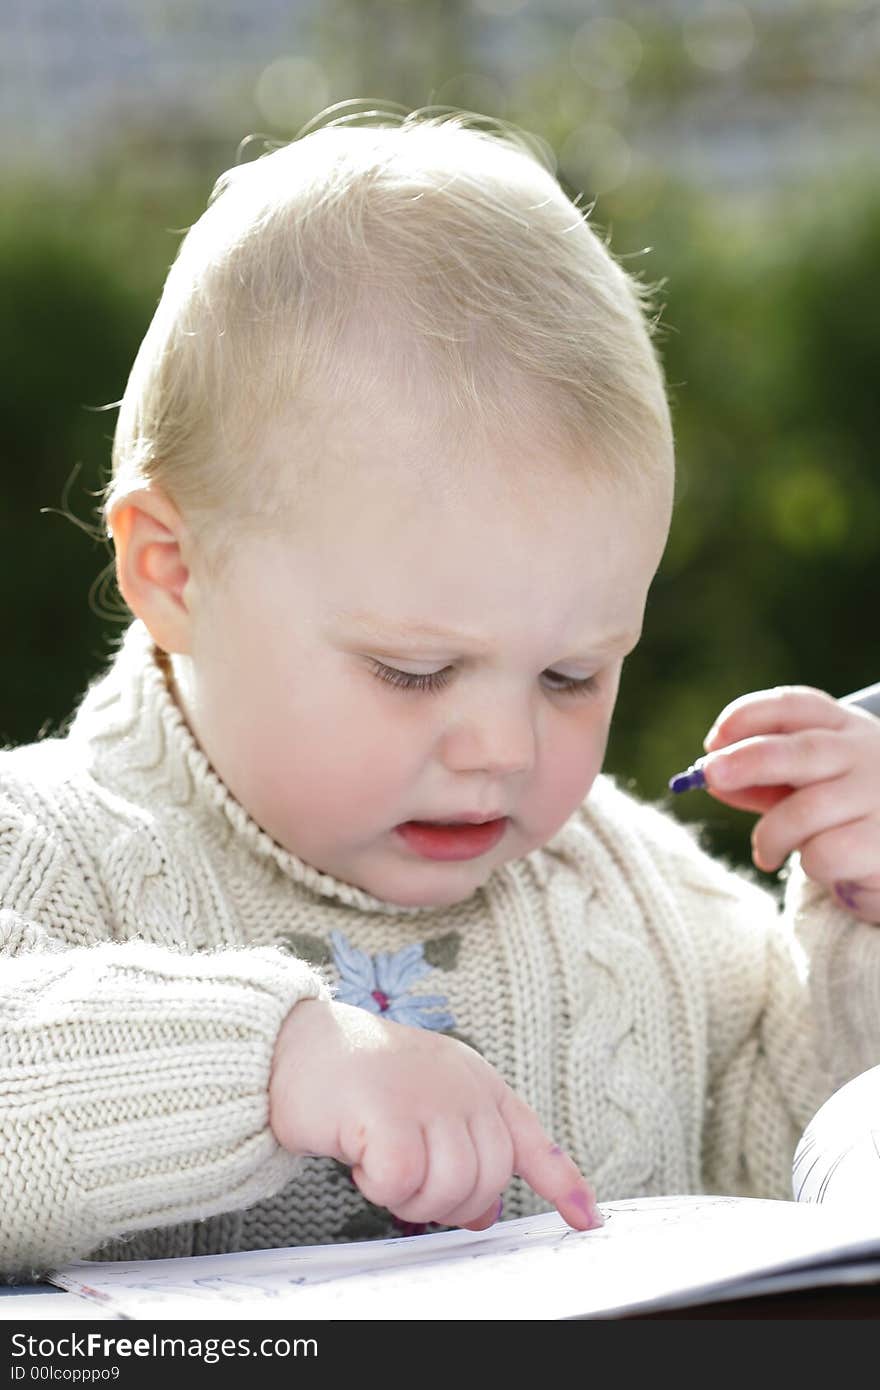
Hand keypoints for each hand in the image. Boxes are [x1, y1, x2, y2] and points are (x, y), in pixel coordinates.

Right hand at [269, 998, 602, 1232]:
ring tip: (381, 1166)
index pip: (530, 1138)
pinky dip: (379, 1186)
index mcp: (476, 1082)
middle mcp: (462, 1085)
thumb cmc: (357, 1082)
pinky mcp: (387, 1113)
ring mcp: (427, 1095)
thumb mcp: (421, 1106)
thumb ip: (458, 1149)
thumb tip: (485, 1214)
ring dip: (412, 1198)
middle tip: (408, 1184)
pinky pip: (403, 1184)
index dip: (561, 1183)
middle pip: (489, 1179)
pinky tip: (361, 1158)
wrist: (294, 1046)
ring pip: (451, 1188)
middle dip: (451, 1203)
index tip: (588, 1220)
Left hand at [699, 684, 879, 922]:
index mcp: (846, 729)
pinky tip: (821, 868)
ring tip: (766, 854)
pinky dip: (809, 864)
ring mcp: (879, 797)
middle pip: (800, 750)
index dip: (748, 716)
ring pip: (803, 810)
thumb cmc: (849, 816)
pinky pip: (824, 852)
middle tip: (709, 774)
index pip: (796, 706)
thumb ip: (763, 782)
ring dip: (770, 836)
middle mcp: (867, 755)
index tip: (713, 741)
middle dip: (747, 760)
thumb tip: (711, 779)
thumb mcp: (809, 786)